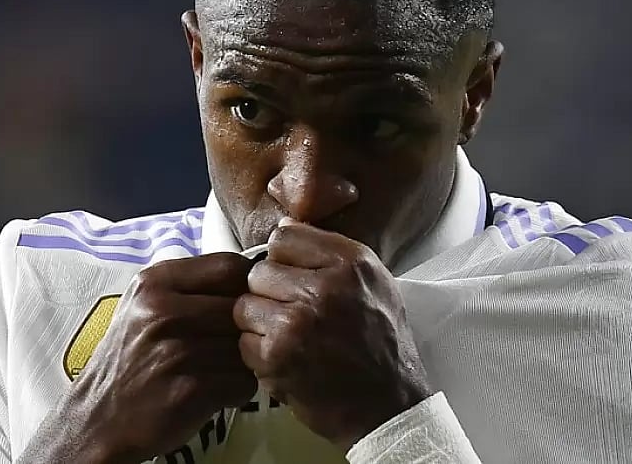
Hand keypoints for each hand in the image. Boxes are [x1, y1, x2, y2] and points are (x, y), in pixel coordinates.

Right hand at [24, 252, 257, 463]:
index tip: (242, 306)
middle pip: (243, 308)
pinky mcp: (190, 390)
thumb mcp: (144, 307)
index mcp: (155, 282)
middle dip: (245, 329)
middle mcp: (163, 310)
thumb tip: (250, 281)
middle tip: (229, 347)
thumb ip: (189, 289)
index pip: (229, 266)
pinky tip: (215, 394)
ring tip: (218, 372)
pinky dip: (237, 391)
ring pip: (247, 346)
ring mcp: (177, 350)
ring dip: (242, 363)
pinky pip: (243, 382)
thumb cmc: (128, 360)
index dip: (246, 287)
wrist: (96, 421)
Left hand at [233, 218, 431, 451]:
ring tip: (288, 337)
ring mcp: (295, 324)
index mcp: (349, 263)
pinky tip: (286, 360)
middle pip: (259, 271)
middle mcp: (322, 289)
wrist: (387, 405)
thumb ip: (331, 250)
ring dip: (259, 323)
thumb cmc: (380, 341)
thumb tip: (283, 226)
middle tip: (292, 314)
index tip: (295, 278)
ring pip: (245, 306)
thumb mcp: (374, 281)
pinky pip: (243, 340)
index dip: (285, 259)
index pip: (284, 236)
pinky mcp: (275, 357)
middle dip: (270, 293)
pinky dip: (258, 353)